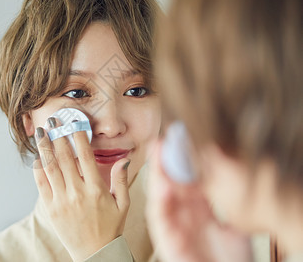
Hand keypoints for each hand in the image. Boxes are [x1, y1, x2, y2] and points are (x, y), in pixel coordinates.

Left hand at [33, 118, 130, 260]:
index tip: (74, 122)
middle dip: (58, 134)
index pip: (85, 156)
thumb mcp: (122, 204)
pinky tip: (38, 157)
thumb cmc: (110, 228)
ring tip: (40, 131)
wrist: (95, 253)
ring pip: (50, 167)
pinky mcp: (51, 209)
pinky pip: (41, 184)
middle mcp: (77, 192)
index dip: (78, 136)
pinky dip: (38, 168)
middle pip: (65, 157)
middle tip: (53, 119)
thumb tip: (123, 160)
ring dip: (44, 146)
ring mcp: (61, 200)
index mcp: (96, 189)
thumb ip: (121, 180)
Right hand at [146, 140, 252, 261]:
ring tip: (158, 153)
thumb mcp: (231, 224)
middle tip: (163, 138)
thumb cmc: (232, 260)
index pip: (185, 180)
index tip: (179, 139)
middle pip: (169, 183)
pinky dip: (159, 202)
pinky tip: (163, 185)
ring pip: (160, 196)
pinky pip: (160, 219)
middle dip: (165, 160)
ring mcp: (172, 228)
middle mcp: (182, 216)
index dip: (181, 160)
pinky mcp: (167, 242)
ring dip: (158, 175)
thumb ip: (221, 202)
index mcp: (196, 210)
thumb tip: (223, 174)